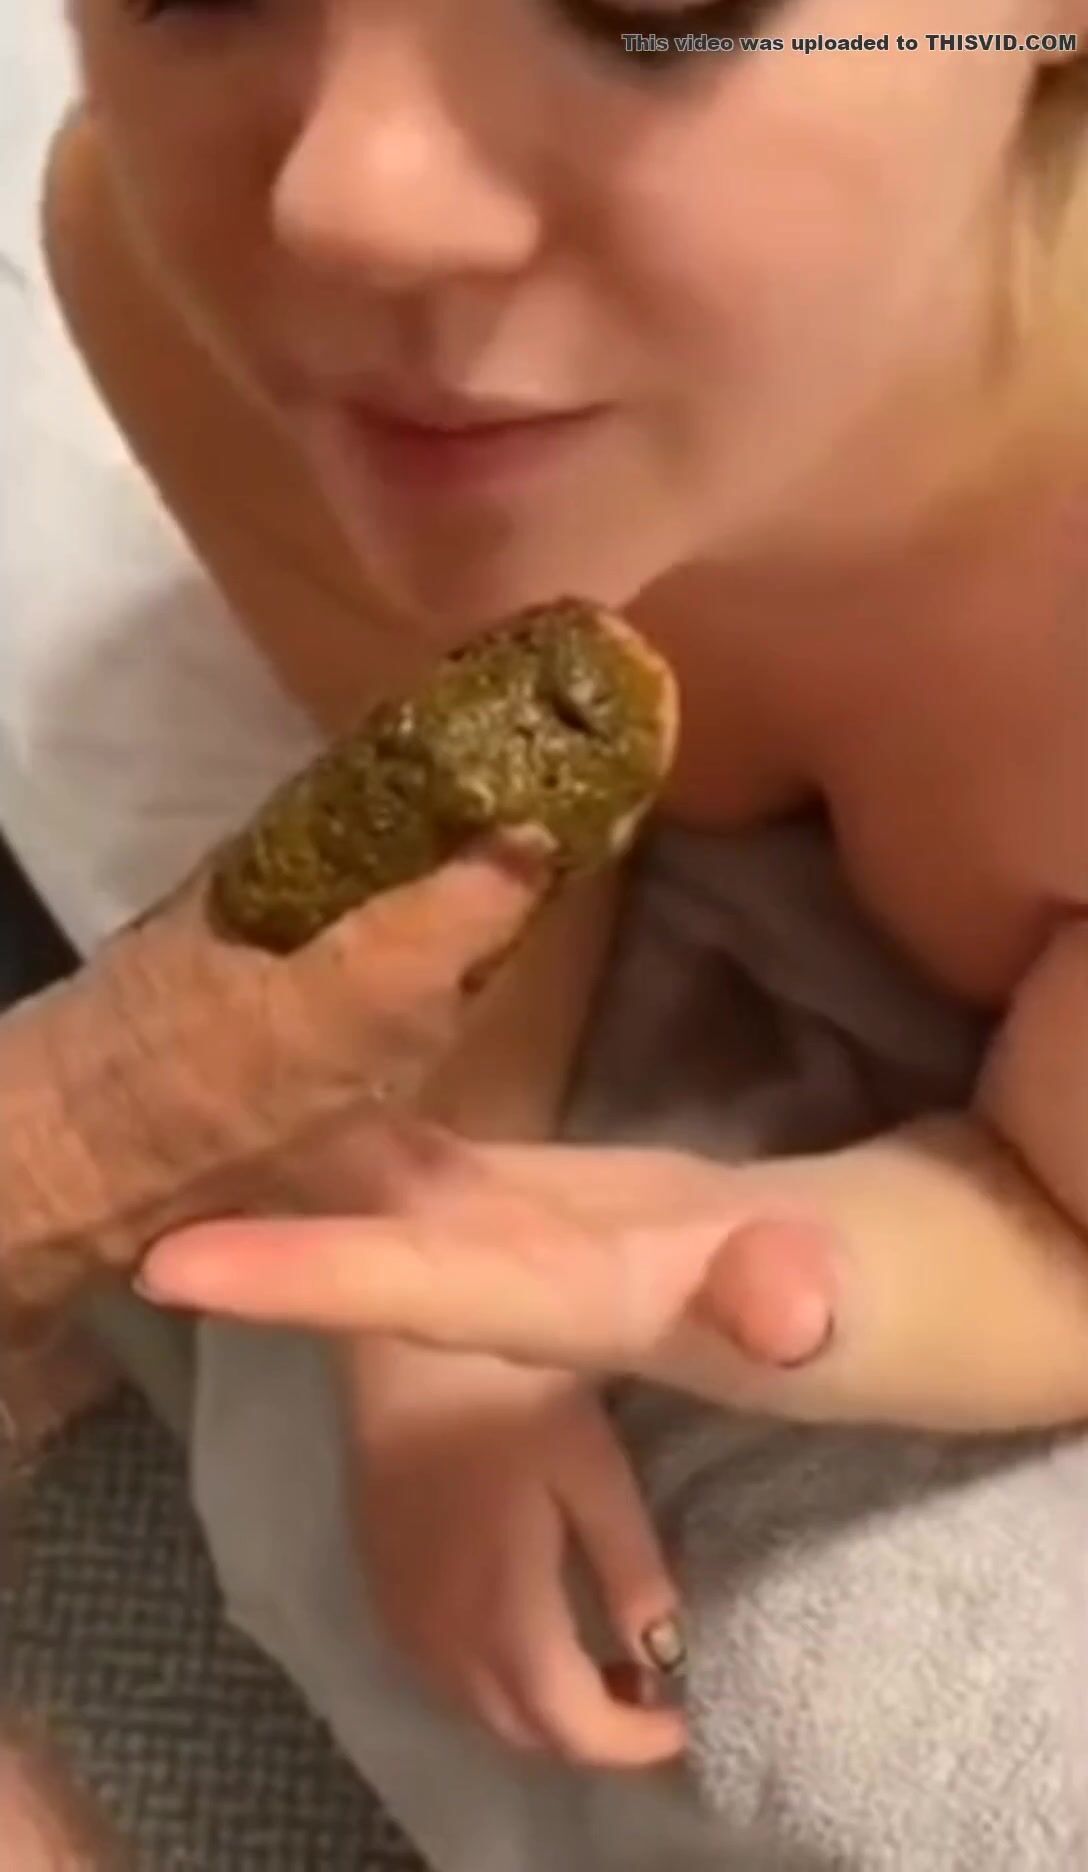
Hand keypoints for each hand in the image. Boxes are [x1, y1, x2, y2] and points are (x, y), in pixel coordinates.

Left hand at [140, 1110, 1087, 1433]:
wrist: (961, 1281)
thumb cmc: (935, 1291)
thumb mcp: (886, 1294)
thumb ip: (819, 1299)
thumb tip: (774, 1308)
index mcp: (606, 1299)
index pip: (435, 1291)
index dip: (307, 1280)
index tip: (174, 1266)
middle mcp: (557, 1280)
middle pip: (384, 1251)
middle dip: (262, 1222)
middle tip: (129, 1172)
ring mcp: (570, 1240)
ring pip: (413, 1203)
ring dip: (311, 1165)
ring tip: (208, 1096)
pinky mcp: (594, 1202)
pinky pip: (471, 1166)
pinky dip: (401, 1125)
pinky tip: (342, 1073)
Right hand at [342, 1337, 685, 1767]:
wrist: (396, 1354)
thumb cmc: (506, 1396)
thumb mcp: (592, 1472)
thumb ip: (631, 1572)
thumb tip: (670, 1659)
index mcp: (506, 1622)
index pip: (575, 1730)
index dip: (639, 1743)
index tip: (689, 1719)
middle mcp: (444, 1646)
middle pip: (525, 1735)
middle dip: (595, 1732)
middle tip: (653, 1691)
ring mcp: (402, 1623)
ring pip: (479, 1712)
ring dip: (542, 1711)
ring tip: (601, 1663)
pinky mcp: (380, 1593)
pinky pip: (443, 1676)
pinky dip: (495, 1682)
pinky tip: (526, 1630)